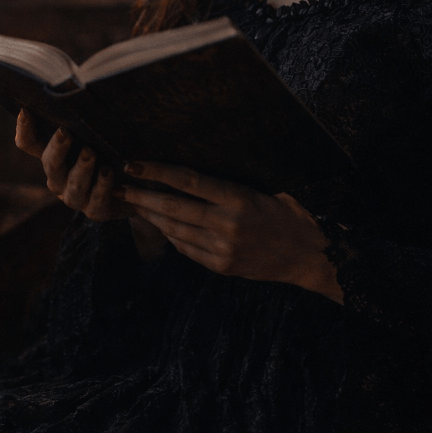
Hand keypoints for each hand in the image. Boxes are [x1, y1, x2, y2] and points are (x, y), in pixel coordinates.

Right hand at [14, 109, 131, 221]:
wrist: (136, 185)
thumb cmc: (111, 150)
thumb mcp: (97, 132)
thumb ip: (85, 118)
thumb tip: (82, 85)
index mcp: (54, 156)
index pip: (30, 144)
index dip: (24, 129)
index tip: (26, 110)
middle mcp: (59, 178)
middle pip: (50, 164)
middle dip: (57, 149)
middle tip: (65, 133)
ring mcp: (76, 197)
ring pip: (72, 186)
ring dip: (80, 169)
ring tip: (91, 153)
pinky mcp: (96, 211)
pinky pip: (96, 202)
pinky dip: (102, 187)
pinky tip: (109, 173)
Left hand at [117, 161, 342, 303]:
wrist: (311, 257)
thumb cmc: (290, 213)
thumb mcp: (266, 189)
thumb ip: (230, 185)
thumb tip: (192, 172)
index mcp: (239, 198)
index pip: (187, 181)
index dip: (157, 171)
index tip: (133, 165)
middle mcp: (227, 224)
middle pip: (173, 207)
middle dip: (142, 197)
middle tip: (120, 188)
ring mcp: (223, 249)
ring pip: (175, 230)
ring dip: (151, 217)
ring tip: (134, 205)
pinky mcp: (222, 267)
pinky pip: (187, 250)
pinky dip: (171, 236)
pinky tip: (160, 225)